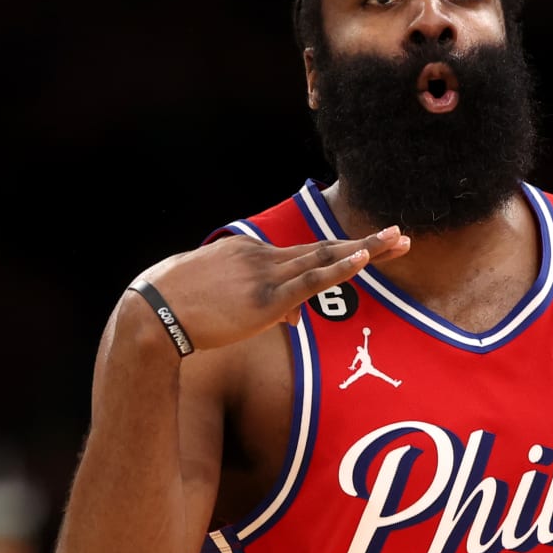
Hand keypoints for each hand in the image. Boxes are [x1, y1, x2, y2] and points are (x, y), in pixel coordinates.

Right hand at [129, 226, 412, 350]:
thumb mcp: (222, 300)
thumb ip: (262, 304)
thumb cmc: (177, 309)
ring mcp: (265, 275)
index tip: (368, 255)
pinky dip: (340, 268)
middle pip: (324, 246)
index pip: (302, 258)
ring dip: (366, 249)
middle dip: (366, 242)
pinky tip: (364, 258)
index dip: (337, 260)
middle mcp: (262, 256)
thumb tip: (293, 319)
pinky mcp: (266, 298)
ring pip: (325, 257)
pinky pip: (311, 281)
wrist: (152, 314)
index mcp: (250, 252)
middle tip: (400, 234)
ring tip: (398, 240)